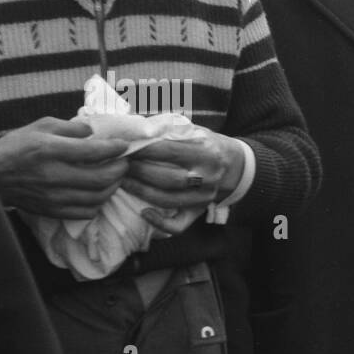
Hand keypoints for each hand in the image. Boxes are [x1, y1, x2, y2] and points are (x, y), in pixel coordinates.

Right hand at [0, 118, 129, 218]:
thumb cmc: (16, 147)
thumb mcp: (40, 126)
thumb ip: (69, 127)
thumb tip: (93, 131)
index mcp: (51, 151)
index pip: (94, 151)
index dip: (115, 148)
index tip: (124, 146)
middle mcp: (54, 176)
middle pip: (102, 179)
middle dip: (120, 170)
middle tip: (124, 163)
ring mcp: (54, 197)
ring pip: (98, 198)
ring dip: (113, 187)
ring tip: (114, 177)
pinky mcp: (53, 211)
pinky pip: (87, 212)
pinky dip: (99, 202)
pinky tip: (98, 192)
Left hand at [121, 133, 245, 218]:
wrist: (233, 164)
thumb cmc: (205, 143)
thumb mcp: (193, 130)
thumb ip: (167, 128)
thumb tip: (137, 129)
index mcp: (206, 151)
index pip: (169, 151)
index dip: (143, 150)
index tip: (125, 147)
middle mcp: (208, 176)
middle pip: (167, 177)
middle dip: (139, 171)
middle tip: (120, 164)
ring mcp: (204, 197)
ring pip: (168, 200)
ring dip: (141, 191)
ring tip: (123, 181)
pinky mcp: (199, 211)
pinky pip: (179, 225)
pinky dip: (160, 223)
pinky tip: (143, 213)